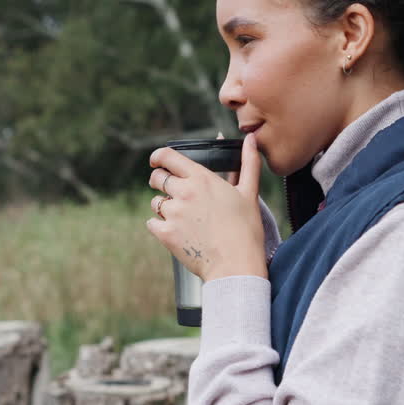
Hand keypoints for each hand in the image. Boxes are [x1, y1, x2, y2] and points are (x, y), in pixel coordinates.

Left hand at [146, 132, 266, 282]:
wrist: (236, 265)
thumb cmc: (246, 230)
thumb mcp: (249, 193)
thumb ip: (248, 163)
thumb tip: (251, 139)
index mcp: (201, 178)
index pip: (168, 157)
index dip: (158, 157)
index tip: (156, 161)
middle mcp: (184, 192)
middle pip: (157, 178)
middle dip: (160, 181)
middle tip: (170, 190)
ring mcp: (173, 213)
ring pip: (155, 202)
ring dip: (163, 206)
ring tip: (183, 217)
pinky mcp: (166, 234)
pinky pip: (152, 223)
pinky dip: (160, 226)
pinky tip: (177, 232)